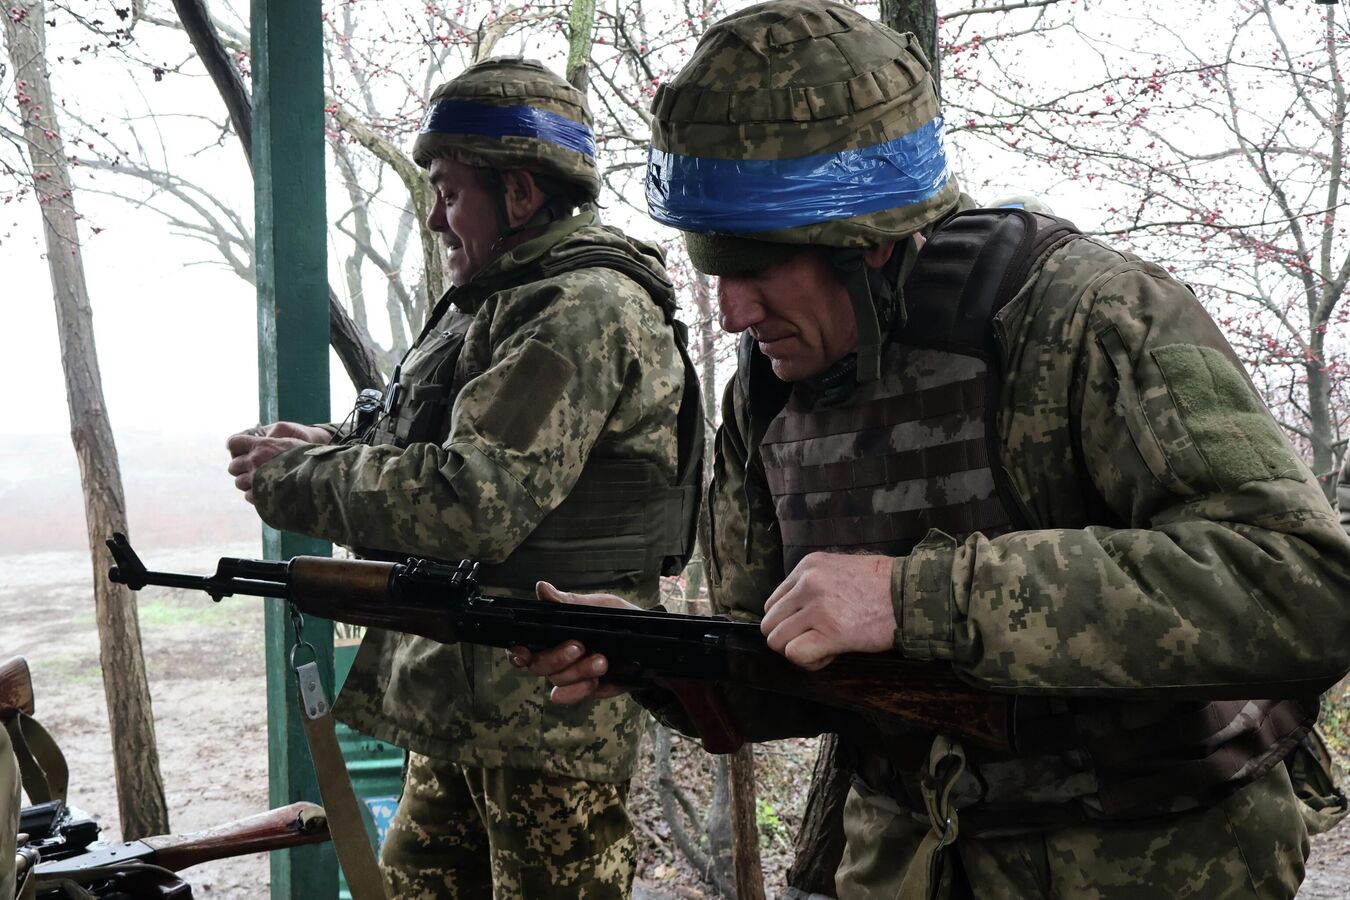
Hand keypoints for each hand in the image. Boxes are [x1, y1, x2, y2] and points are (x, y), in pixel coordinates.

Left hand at [225, 421, 328, 503]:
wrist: (316, 478)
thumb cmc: (308, 458)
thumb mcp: (291, 443)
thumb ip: (273, 443)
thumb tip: (265, 441)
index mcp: (260, 445)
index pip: (233, 442)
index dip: (235, 447)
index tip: (241, 450)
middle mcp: (253, 461)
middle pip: (233, 465)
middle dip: (241, 468)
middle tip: (253, 470)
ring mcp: (254, 479)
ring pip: (239, 482)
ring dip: (248, 483)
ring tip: (262, 483)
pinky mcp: (258, 495)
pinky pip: (248, 496)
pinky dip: (255, 495)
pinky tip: (267, 492)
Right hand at [508, 582, 636, 704]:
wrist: (653, 647)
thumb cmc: (623, 620)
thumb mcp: (600, 607)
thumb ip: (569, 602)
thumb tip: (542, 588)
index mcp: (555, 632)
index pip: (525, 644)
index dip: (518, 650)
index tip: (524, 650)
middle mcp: (556, 656)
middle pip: (536, 665)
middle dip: (556, 657)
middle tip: (579, 646)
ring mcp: (570, 675)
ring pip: (556, 680)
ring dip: (577, 671)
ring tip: (602, 661)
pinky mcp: (584, 690)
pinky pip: (569, 696)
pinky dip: (578, 691)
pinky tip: (594, 682)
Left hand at [760, 552, 895, 670]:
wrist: (910, 594)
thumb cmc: (882, 584)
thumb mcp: (839, 568)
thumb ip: (813, 584)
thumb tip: (795, 611)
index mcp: (807, 567)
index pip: (774, 603)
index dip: (789, 621)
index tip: (810, 626)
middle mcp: (807, 584)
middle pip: (770, 623)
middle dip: (788, 638)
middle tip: (814, 640)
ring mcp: (817, 608)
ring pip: (777, 640)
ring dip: (797, 650)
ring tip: (823, 648)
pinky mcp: (830, 633)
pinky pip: (795, 654)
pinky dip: (809, 662)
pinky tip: (829, 655)